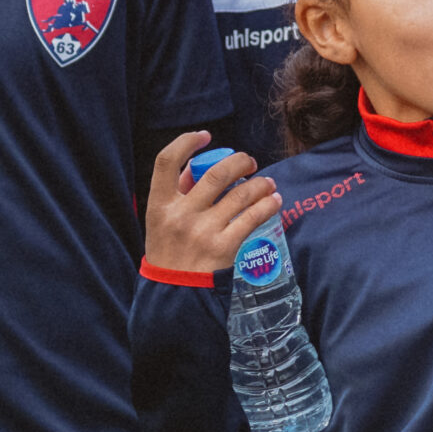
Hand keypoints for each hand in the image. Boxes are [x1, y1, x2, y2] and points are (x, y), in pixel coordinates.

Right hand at [144, 132, 280, 275]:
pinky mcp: (223, 247)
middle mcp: (180, 214)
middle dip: (238, 161)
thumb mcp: (160, 222)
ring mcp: (203, 231)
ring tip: (267, 183)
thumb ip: (176, 195)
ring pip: (239, 194)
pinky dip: (267, 205)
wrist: (174, 295)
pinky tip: (274, 201)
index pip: (166, 160)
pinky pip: (252, 218)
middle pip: (215, 173)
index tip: (205, 136)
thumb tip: (195, 167)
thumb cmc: (169, 254)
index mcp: (159, 204)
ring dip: (259, 184)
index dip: (186, 142)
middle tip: (249, 162)